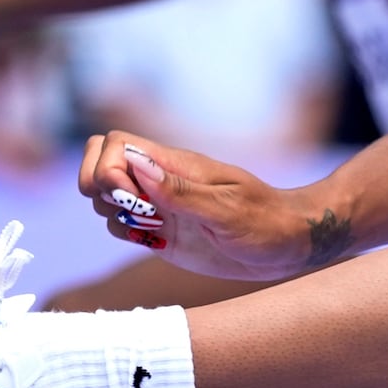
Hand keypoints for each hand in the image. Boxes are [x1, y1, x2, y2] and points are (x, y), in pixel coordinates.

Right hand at [77, 130, 340, 280]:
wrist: (288, 242)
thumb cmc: (266, 221)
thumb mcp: (227, 210)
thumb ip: (181, 192)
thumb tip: (137, 166)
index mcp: (174, 165)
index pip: (115, 144)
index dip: (108, 169)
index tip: (132, 199)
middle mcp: (159, 181)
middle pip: (100, 165)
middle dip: (99, 190)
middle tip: (135, 215)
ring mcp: (158, 205)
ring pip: (104, 197)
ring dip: (112, 215)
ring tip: (152, 231)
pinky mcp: (161, 231)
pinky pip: (120, 225)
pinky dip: (124, 235)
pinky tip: (155, 243)